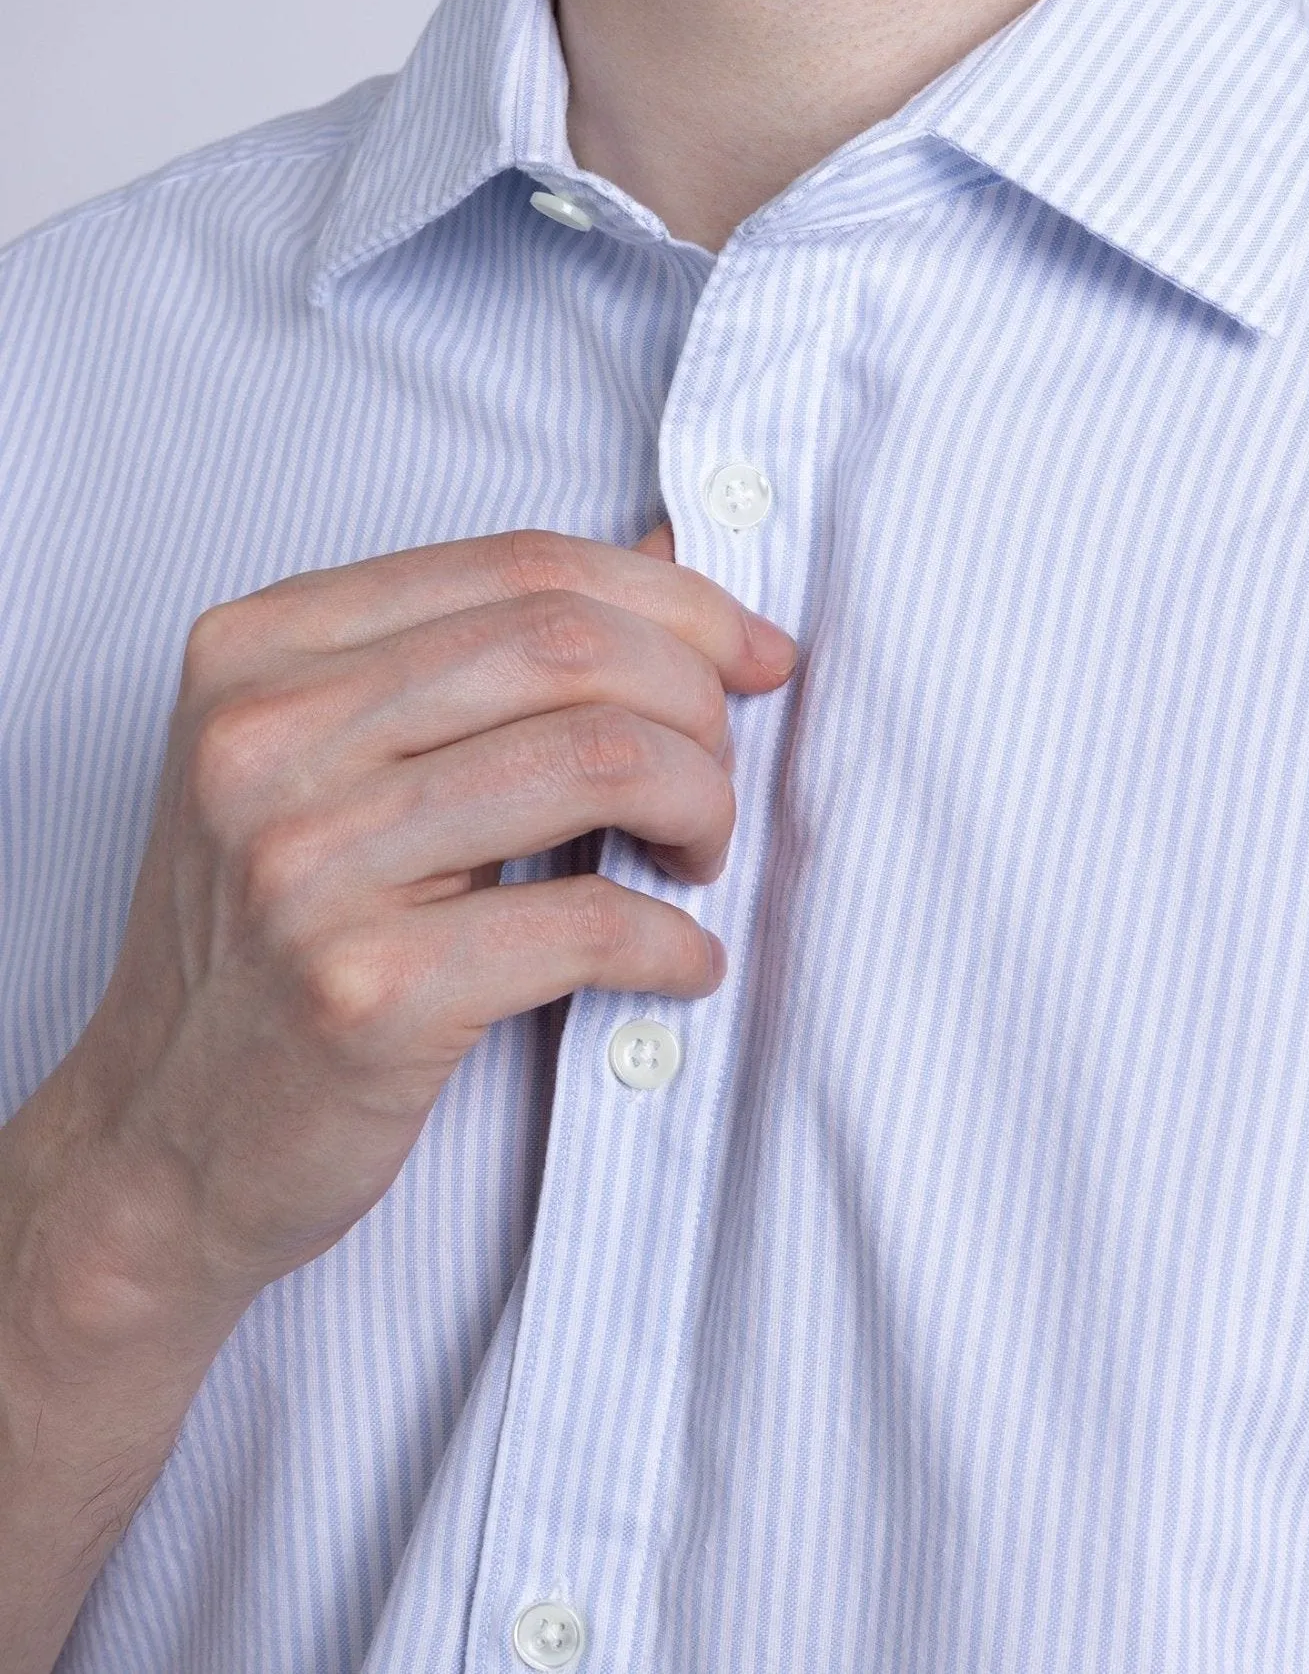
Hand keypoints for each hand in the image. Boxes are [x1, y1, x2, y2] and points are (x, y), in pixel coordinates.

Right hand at [41, 520, 795, 1321]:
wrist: (166, 1134)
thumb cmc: (275, 940)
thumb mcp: (346, 764)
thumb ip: (491, 658)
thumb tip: (671, 560)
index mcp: (263, 653)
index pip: (525, 568)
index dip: (679, 602)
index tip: (756, 655)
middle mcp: (268, 740)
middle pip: (571, 646)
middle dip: (699, 705)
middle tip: (720, 781)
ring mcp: (308, 865)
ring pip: (599, 761)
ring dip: (702, 810)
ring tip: (698, 860)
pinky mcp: (364, 990)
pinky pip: (592, 922)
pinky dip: (676, 942)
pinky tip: (683, 962)